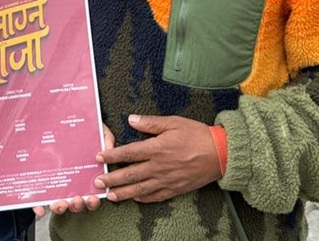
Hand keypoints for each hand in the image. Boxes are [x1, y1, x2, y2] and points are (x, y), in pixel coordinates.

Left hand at [34, 123, 115, 216]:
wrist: (66, 118)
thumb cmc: (83, 129)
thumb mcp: (97, 130)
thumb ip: (105, 138)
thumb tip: (109, 147)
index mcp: (87, 178)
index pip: (92, 196)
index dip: (93, 201)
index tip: (94, 198)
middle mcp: (73, 184)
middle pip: (77, 203)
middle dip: (77, 205)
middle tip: (77, 199)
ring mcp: (58, 184)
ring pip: (60, 204)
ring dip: (61, 207)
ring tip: (61, 202)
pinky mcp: (43, 183)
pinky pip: (41, 199)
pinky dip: (40, 206)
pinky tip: (40, 209)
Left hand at [94, 115, 220, 203]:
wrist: (220, 154)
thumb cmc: (198, 135)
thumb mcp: (174, 122)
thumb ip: (151, 123)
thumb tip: (132, 119)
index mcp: (157, 148)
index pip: (129, 153)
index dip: (112, 155)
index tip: (99, 157)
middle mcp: (159, 166)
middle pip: (130, 174)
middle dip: (112, 178)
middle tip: (97, 182)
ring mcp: (166, 180)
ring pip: (140, 189)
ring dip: (123, 193)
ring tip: (110, 196)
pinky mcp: (175, 188)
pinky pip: (155, 196)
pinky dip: (143, 198)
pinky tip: (134, 198)